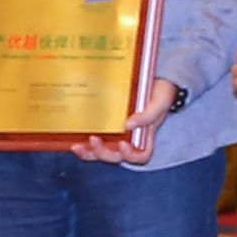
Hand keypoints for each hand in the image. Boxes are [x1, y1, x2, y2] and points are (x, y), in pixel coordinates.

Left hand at [70, 77, 184, 168]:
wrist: (156, 79)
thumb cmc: (161, 92)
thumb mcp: (160, 101)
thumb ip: (148, 115)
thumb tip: (129, 125)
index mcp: (145, 136)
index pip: (141, 156)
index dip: (131, 155)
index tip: (123, 144)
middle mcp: (131, 139)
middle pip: (117, 157)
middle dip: (103, 153)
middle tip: (94, 140)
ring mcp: (118, 134)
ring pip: (103, 153)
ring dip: (89, 153)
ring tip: (77, 147)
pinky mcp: (107, 127)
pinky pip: (95, 141)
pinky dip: (85, 144)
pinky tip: (75, 141)